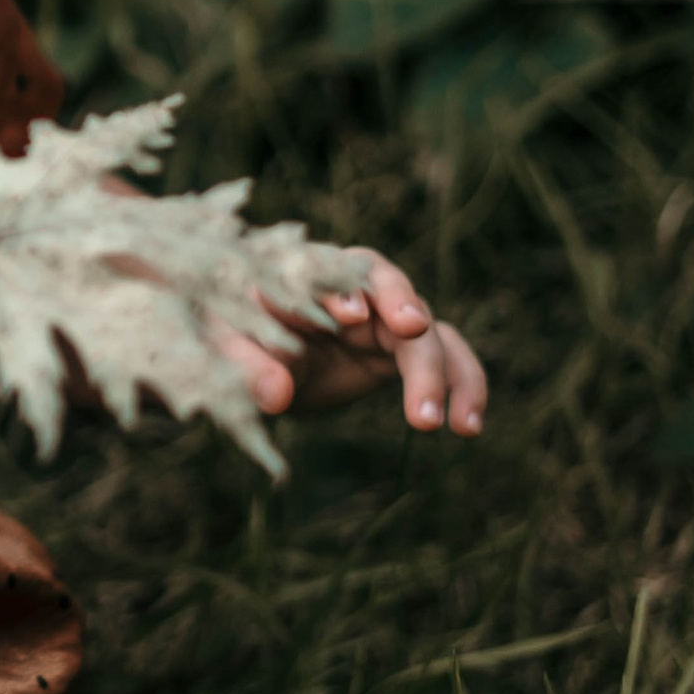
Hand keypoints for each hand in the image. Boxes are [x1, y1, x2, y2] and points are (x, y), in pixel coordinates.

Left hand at [213, 253, 486, 434]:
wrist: (252, 361)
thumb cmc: (232, 341)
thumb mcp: (225, 353)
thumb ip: (248, 367)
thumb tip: (275, 395)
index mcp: (298, 275)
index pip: (323, 268)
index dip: (338, 288)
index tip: (349, 315)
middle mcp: (349, 288)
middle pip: (387, 286)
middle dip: (400, 306)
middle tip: (410, 331)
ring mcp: (382, 317)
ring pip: (426, 330)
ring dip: (439, 369)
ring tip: (433, 421)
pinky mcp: (402, 349)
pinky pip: (447, 359)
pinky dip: (463, 386)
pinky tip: (468, 425)